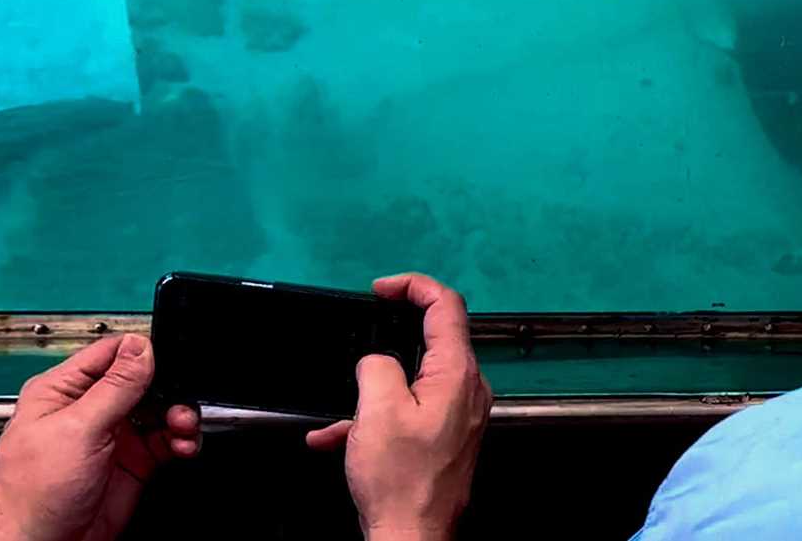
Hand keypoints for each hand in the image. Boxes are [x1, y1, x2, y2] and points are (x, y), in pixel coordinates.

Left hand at [0, 335, 201, 540]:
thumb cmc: (33, 496)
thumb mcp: (76, 430)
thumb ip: (114, 387)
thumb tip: (140, 347)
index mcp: (63, 392)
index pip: (110, 354)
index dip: (141, 354)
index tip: (166, 363)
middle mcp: (89, 411)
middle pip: (143, 382)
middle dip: (168, 389)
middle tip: (179, 403)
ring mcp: (112, 437)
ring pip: (160, 411)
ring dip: (180, 416)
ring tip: (183, 428)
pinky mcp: (132, 462)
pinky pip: (167, 441)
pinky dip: (182, 441)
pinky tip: (183, 446)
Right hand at [305, 274, 491, 540]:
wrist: (411, 536)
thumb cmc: (399, 476)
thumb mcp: (377, 410)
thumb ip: (377, 367)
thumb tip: (377, 360)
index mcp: (457, 373)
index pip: (447, 305)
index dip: (414, 285)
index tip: (379, 289)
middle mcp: (467, 389)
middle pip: (432, 341)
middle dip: (388, 340)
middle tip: (357, 339)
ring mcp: (458, 414)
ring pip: (412, 381)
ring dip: (371, 391)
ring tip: (339, 414)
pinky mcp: (444, 438)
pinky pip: (408, 413)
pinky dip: (374, 419)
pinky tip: (335, 440)